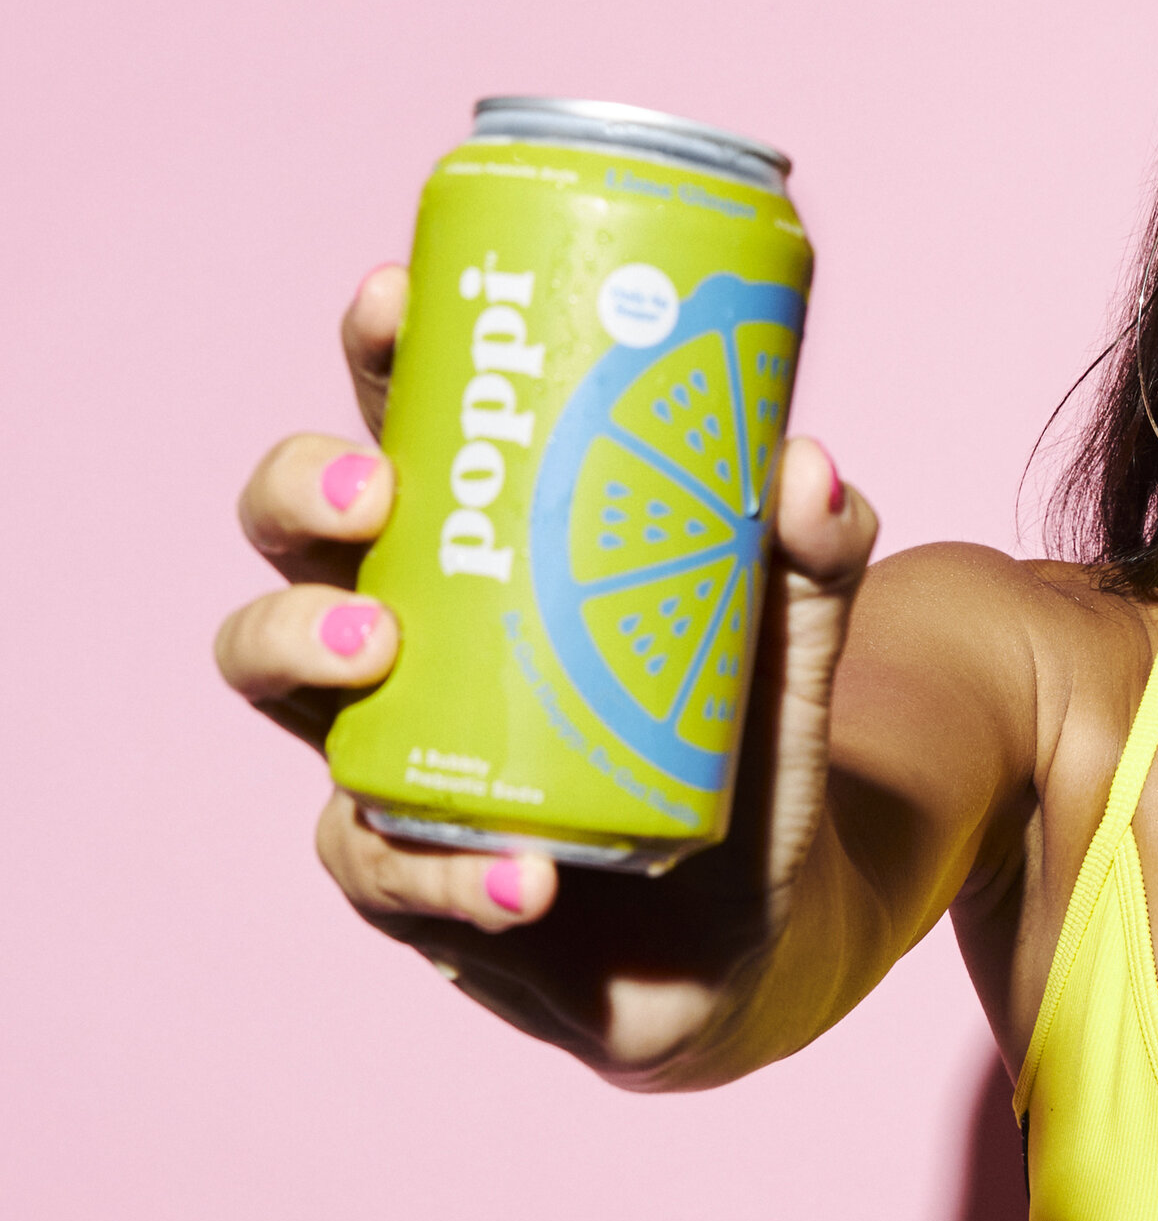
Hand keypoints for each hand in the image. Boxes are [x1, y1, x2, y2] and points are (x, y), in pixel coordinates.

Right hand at [214, 263, 878, 1071]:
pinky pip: (385, 870)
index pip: (402, 423)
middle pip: (294, 538)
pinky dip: (453, 877)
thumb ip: (811, 559)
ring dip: (306, 649)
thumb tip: (805, 466)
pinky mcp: (415, 878)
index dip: (375, 351)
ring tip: (380, 652)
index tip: (393, 297)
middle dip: (302, 495)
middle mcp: (408, 639)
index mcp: (482, 548)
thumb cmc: (739, 743)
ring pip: (283, 685)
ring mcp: (394, 754)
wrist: (758, 923)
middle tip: (373, 494)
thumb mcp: (789, 644)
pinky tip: (526, 879)